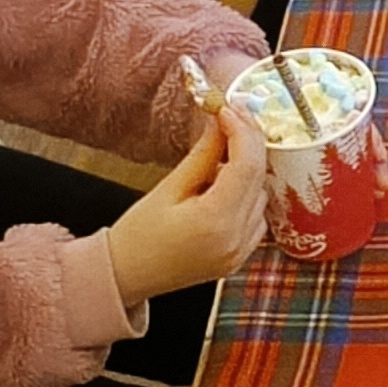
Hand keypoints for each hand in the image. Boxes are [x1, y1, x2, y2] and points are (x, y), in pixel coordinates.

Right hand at [108, 106, 269, 303]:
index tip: (228, 109)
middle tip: (230, 117)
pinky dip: (245, 194)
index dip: (241, 131)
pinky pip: (256, 214)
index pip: (246, 165)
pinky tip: (220, 187)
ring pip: (261, 193)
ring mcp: (242, 250)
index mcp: (216, 221)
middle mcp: (236, 238)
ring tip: (216, 157)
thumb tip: (220, 123)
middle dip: (248, 142)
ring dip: (246, 169)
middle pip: (259, 177)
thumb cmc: (137, 237)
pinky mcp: (241, 255)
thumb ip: (202, 155)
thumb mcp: (168, 188)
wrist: (126, 276)